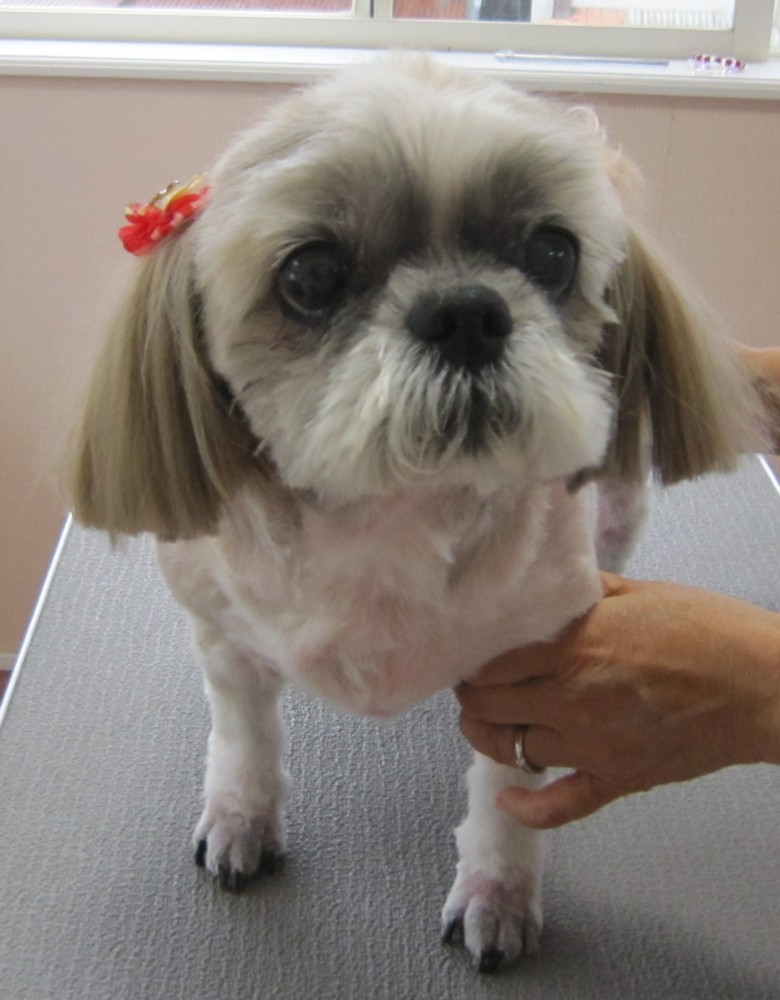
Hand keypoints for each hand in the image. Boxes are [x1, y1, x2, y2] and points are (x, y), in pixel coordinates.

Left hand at [457, 572, 779, 828]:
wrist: (761, 685)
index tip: (470, 654)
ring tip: (488, 720)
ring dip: (491, 736)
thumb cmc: (705, 630)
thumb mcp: (637, 592)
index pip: (489, 665)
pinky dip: (529, 807)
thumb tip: (547, 585)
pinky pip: (561, 805)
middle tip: (474, 685)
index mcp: (573, 650)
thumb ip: (583, 592)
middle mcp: (572, 700)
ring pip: (512, 750)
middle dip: (472, 695)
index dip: (471, 662)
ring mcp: (592, 746)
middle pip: (489, 707)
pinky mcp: (618, 778)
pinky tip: (509, 797)